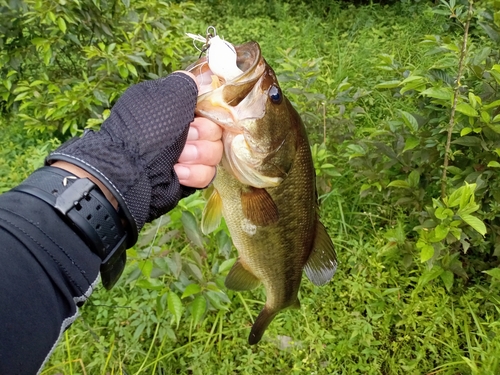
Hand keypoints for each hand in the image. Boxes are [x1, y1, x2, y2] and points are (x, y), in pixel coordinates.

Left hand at [46, 71, 219, 238]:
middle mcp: (182, 129)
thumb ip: (187, 83)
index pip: (207, 105)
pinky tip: (178, 172)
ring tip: (179, 159)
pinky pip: (208, 173)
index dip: (209, 111)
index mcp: (174, 107)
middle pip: (215, 129)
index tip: (200, 115)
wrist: (132, 172)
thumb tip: (199, 81)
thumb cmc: (147, 129)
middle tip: (186, 138)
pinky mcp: (190, 176)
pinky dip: (194, 173)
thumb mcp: (166, 95)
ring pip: (214, 152)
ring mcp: (187, 154)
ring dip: (198, 155)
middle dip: (203, 134)